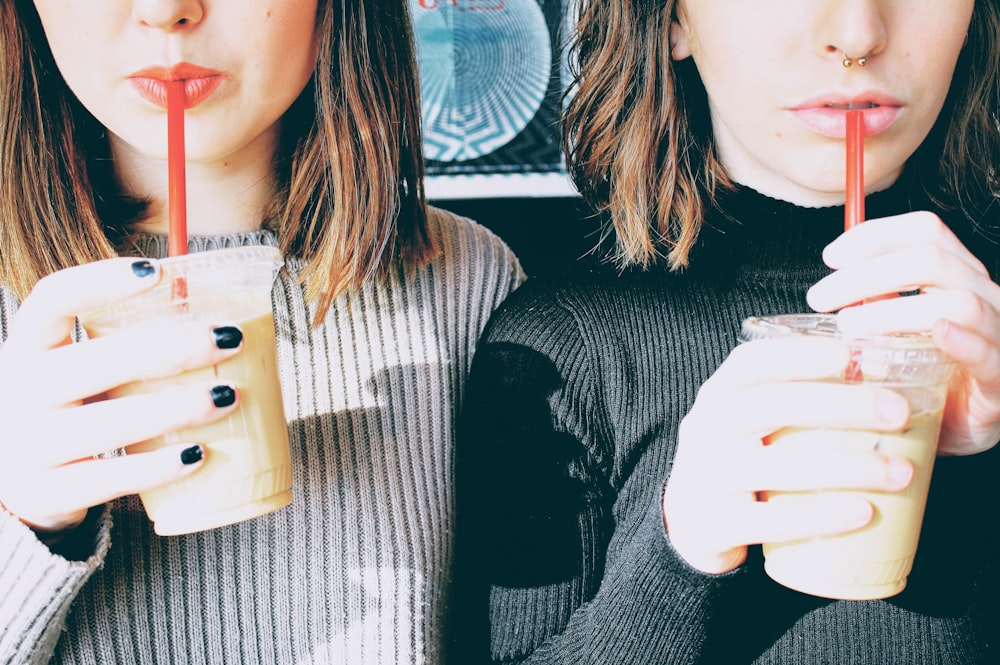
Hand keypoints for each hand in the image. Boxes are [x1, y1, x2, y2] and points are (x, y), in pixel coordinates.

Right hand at [0, 258, 241, 533]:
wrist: (13, 480)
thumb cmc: (69, 407)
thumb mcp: (76, 368)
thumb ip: (127, 345)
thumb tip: (227, 319)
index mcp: (30, 347)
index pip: (52, 300)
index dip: (100, 281)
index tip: (158, 270)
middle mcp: (20, 391)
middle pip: (95, 363)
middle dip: (172, 349)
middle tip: (229, 339)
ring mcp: (28, 445)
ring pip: (109, 423)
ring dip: (177, 408)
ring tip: (229, 396)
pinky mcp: (46, 491)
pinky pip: (107, 478)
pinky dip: (156, 468)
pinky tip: (198, 455)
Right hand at [663, 336, 913, 574]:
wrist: (692, 522)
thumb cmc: (744, 458)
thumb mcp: (752, 420)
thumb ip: (797, 393)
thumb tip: (881, 363)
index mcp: (718, 395)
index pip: (751, 363)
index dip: (799, 354)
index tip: (851, 355)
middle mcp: (705, 429)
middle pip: (771, 405)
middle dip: (842, 405)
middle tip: (899, 412)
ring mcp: (705, 477)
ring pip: (778, 466)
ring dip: (848, 466)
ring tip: (900, 472)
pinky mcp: (714, 524)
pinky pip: (771, 521)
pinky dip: (821, 516)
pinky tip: (863, 513)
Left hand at [807, 211, 999, 454]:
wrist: (964, 424)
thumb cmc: (926, 372)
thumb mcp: (895, 330)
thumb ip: (873, 306)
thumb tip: (830, 292)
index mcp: (955, 276)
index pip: (924, 231)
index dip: (876, 235)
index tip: (831, 256)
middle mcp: (980, 294)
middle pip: (931, 259)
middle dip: (866, 273)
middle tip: (820, 298)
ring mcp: (995, 332)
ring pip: (956, 302)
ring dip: (893, 311)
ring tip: (848, 326)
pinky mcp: (998, 376)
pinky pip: (986, 350)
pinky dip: (960, 340)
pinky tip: (932, 336)